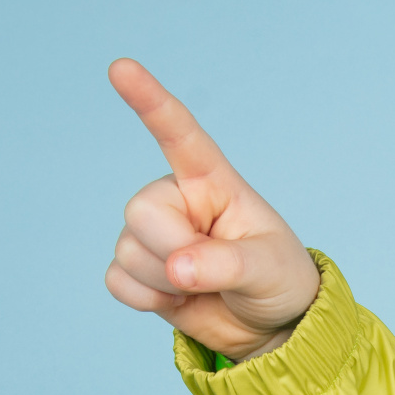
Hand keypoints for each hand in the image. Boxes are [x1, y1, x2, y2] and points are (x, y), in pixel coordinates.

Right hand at [102, 59, 321, 358]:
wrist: (270, 326)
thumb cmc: (277, 280)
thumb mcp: (267, 267)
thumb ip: (226, 263)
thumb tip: (177, 268)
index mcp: (212, 181)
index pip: (179, 134)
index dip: (150, 101)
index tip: (120, 68)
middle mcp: (176, 199)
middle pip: (140, 211)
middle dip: (173, 249)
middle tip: (211, 271)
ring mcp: (154, 234)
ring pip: (128, 250)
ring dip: (165, 281)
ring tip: (202, 286)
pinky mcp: (138, 270)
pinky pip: (117, 280)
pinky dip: (146, 299)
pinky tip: (176, 299)